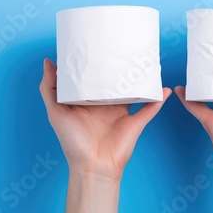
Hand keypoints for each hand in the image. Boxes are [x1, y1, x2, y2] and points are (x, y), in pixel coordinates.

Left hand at [39, 58, 170, 212]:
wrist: (92, 166)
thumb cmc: (72, 141)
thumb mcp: (55, 112)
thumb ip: (49, 88)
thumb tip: (48, 62)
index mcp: (88, 101)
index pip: (92, 78)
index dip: (95, 64)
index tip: (96, 46)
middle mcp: (106, 105)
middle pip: (115, 82)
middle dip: (119, 68)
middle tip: (123, 49)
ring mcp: (122, 113)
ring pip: (134, 91)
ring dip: (141, 80)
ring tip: (145, 63)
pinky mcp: (135, 122)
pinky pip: (150, 108)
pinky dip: (158, 99)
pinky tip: (164, 89)